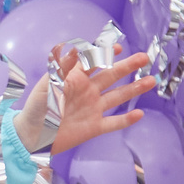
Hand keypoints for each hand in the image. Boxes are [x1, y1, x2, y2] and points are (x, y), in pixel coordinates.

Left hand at [29, 43, 153, 156]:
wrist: (32, 136)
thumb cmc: (36, 108)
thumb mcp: (47, 84)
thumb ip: (62, 68)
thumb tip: (76, 49)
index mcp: (76, 79)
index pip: (94, 62)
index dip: (106, 53)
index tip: (118, 47)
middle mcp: (88, 92)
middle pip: (112, 76)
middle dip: (128, 66)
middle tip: (144, 58)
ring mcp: (92, 109)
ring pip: (117, 96)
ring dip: (134, 89)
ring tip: (151, 81)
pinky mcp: (94, 127)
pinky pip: (114, 122)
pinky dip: (126, 120)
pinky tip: (139, 114)